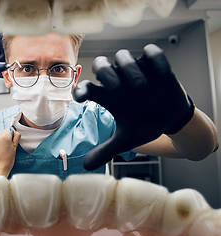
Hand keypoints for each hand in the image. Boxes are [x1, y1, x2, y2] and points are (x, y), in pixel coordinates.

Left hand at [0, 128, 20, 176]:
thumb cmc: (7, 161)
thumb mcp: (15, 148)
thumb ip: (16, 137)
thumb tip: (16, 132)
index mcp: (4, 136)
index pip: (9, 129)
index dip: (12, 135)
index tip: (12, 141)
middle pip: (3, 132)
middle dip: (6, 137)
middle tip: (8, 147)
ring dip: (0, 141)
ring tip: (2, 150)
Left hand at [73, 44, 193, 169]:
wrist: (171, 119)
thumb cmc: (145, 125)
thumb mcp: (126, 140)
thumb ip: (105, 150)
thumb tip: (85, 166)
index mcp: (108, 96)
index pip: (87, 87)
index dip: (80, 90)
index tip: (81, 98)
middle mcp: (119, 80)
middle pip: (101, 64)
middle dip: (104, 72)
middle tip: (116, 88)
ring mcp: (137, 71)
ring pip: (122, 55)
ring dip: (128, 66)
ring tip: (140, 85)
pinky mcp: (156, 66)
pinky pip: (152, 53)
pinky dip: (154, 58)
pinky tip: (161, 73)